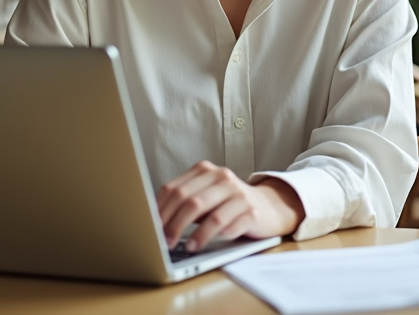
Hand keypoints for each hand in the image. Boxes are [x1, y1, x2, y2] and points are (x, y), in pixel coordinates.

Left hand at [157, 161, 304, 251]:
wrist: (268, 207)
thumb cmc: (228, 204)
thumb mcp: (205, 197)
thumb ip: (184, 202)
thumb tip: (155, 221)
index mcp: (205, 170)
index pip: (174, 188)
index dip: (160, 210)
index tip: (149, 227)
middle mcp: (222, 177)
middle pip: (190, 200)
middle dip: (173, 223)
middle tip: (164, 242)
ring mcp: (238, 192)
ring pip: (210, 213)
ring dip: (194, 234)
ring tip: (185, 247)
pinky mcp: (252, 210)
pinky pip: (229, 224)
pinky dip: (214, 237)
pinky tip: (204, 245)